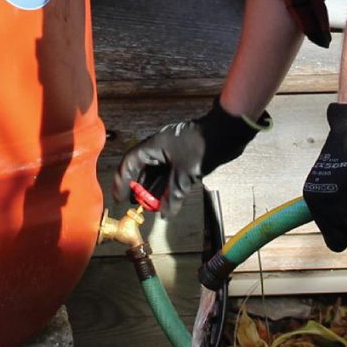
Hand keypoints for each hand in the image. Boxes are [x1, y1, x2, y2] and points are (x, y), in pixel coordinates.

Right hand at [113, 97, 271, 216]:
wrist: (227, 132)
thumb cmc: (203, 147)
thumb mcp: (186, 176)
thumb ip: (174, 196)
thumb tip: (165, 214)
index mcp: (153, 147)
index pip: (129, 163)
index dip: (121, 182)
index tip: (119, 198)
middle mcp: (159, 148)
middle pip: (141, 168)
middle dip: (138, 187)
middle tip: (137, 204)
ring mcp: (171, 151)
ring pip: (156, 171)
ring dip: (152, 188)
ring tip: (150, 205)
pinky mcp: (183, 156)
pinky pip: (169, 172)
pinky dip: (166, 185)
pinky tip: (167, 199)